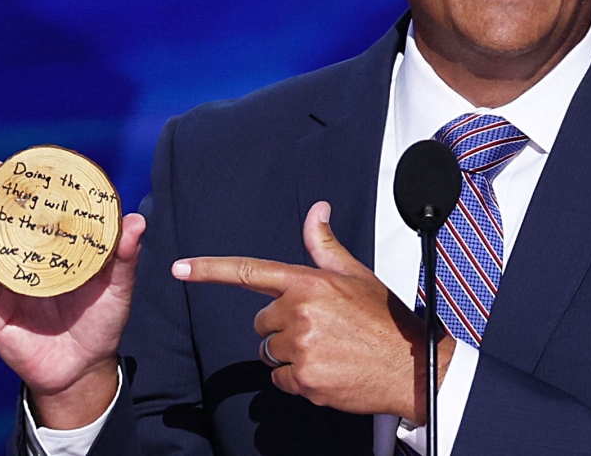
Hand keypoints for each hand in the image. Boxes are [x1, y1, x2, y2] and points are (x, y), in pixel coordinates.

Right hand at [0, 158, 145, 428]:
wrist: (86, 367)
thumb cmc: (103, 320)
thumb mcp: (118, 286)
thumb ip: (125, 255)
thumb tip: (137, 218)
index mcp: (48, 245)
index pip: (27, 208)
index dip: (14, 185)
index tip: (6, 163)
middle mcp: (21, 259)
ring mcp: (4, 284)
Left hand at [172, 201, 454, 422]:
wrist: (410, 366)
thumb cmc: (384, 319)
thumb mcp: (355, 275)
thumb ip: (325, 245)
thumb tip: (317, 210)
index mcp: (309, 283)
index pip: (250, 271)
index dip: (210, 269)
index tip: (180, 268)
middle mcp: (300, 312)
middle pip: (262, 321)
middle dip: (282, 325)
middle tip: (319, 329)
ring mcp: (300, 347)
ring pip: (269, 351)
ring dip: (289, 353)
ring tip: (326, 349)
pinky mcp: (304, 379)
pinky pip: (280, 379)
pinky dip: (297, 378)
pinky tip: (326, 370)